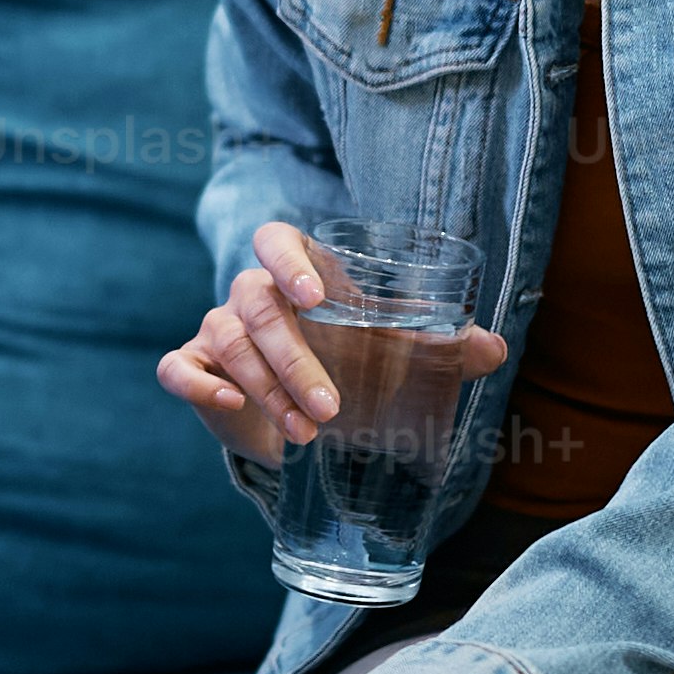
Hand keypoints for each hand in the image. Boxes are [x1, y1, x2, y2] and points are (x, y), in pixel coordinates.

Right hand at [154, 222, 504, 465]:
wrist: (300, 406)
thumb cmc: (349, 360)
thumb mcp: (392, 352)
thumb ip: (440, 346)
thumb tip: (494, 349)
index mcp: (296, 272)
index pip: (275, 240)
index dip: (288, 260)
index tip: (316, 298)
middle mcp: (250, 293)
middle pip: (258, 308)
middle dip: (294, 362)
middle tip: (330, 410)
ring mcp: (217, 328)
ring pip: (231, 344)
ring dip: (269, 390)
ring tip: (307, 434)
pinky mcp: (196, 368)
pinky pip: (179, 368)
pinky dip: (199, 385)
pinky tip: (229, 407)